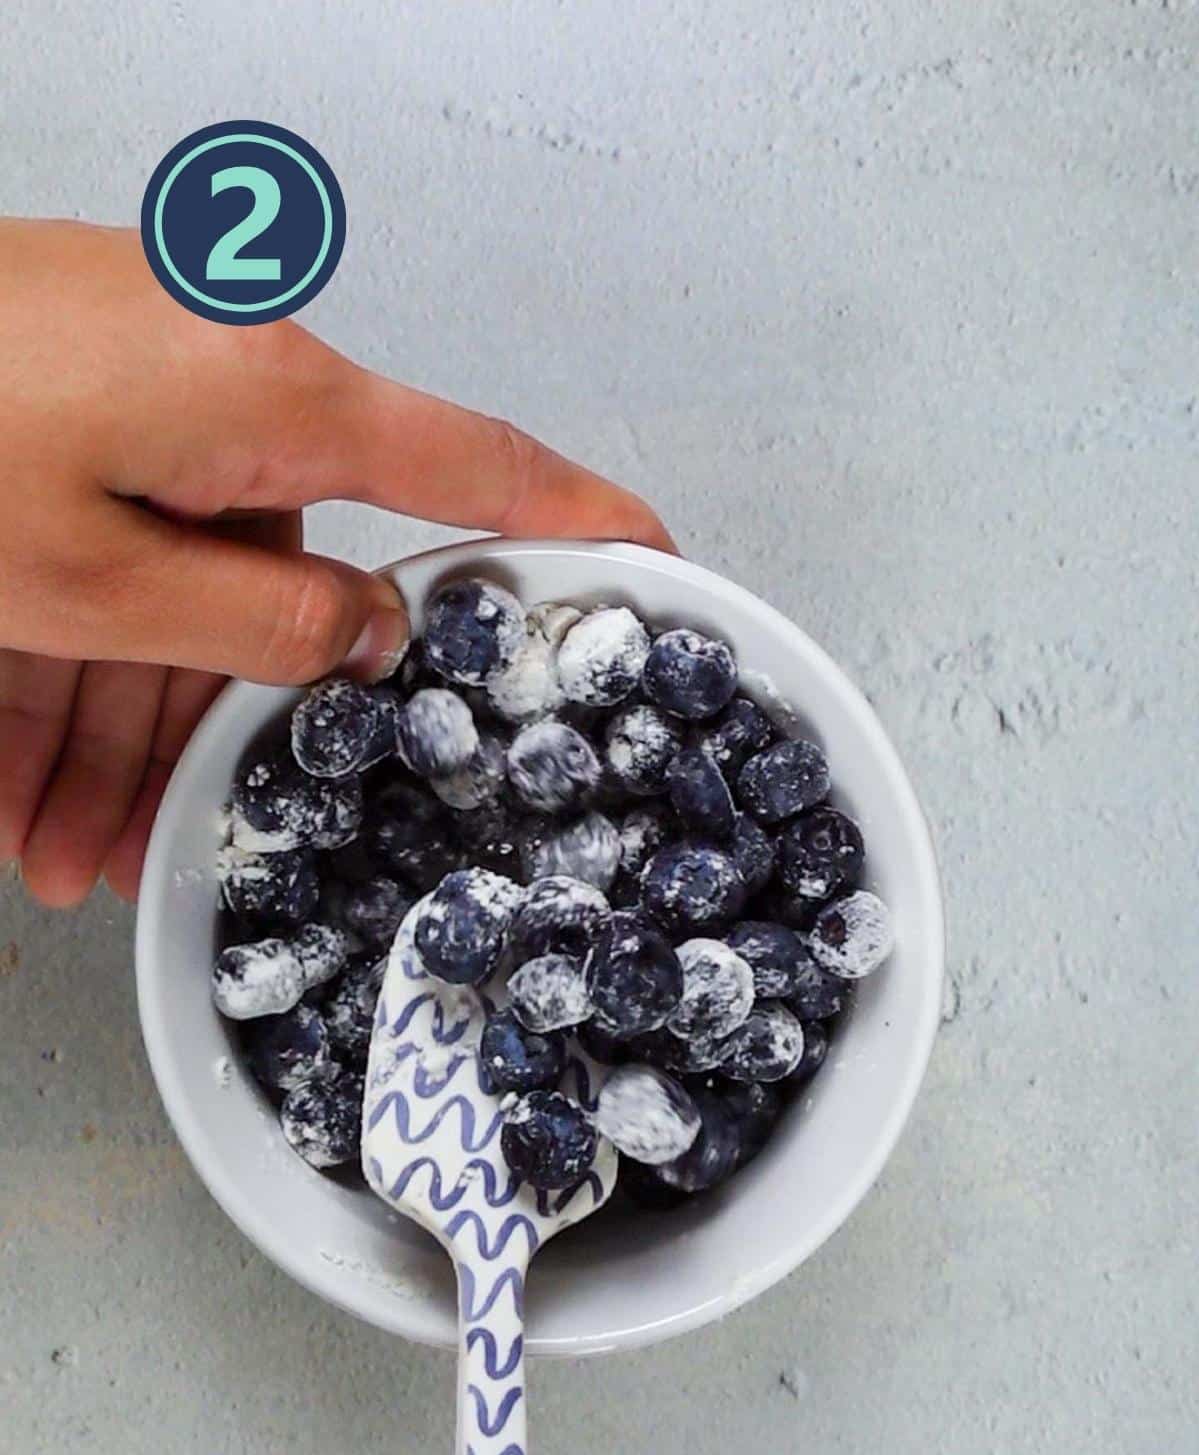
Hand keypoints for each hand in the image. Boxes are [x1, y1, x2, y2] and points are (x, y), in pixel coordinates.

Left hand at [0, 218, 672, 907]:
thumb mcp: (93, 578)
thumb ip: (261, 620)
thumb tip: (374, 634)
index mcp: (265, 399)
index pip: (467, 466)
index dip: (572, 519)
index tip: (652, 560)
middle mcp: (221, 382)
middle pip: (278, 576)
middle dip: (217, 726)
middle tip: (167, 842)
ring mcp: (138, 390)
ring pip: (169, 588)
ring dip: (111, 725)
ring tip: (53, 846)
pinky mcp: (68, 403)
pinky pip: (95, 556)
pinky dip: (59, 663)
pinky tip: (4, 781)